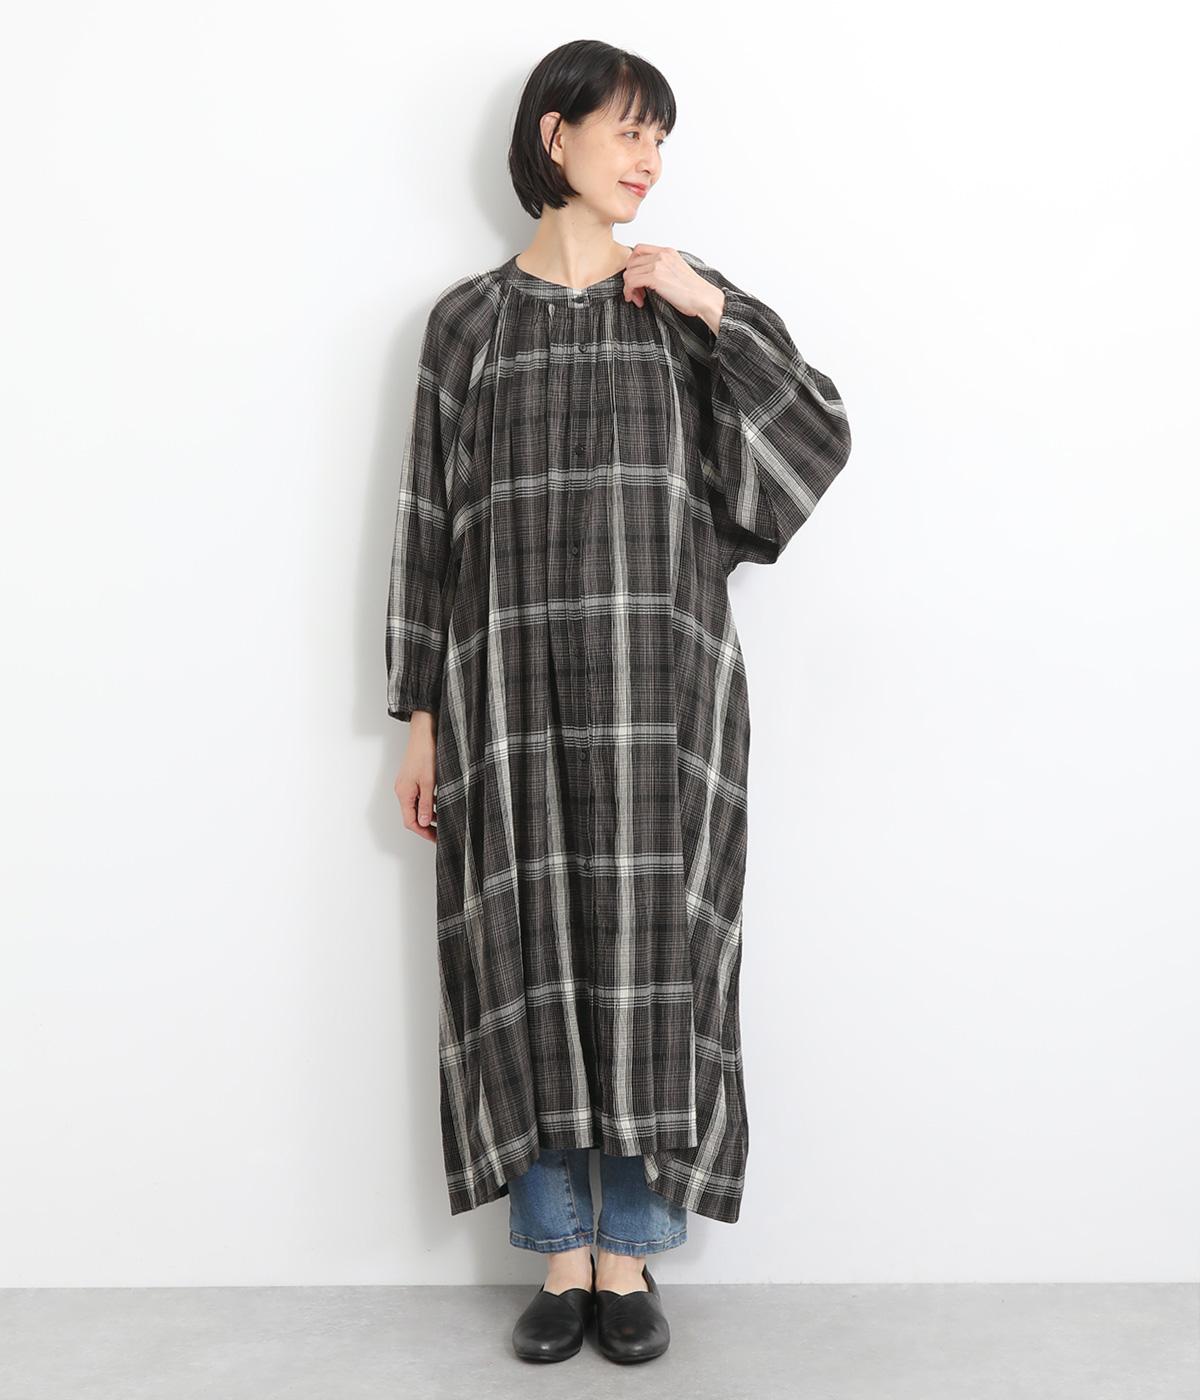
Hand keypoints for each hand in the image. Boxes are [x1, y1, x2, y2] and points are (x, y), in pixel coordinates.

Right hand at [395, 712, 437, 842]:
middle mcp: (402, 790)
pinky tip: (442, 804)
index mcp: (404, 793)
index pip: (410, 821)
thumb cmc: (425, 754)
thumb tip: (424, 823)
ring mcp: (407, 784)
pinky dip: (430, 804)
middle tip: (442, 834)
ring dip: (430, 815)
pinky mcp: (413, 778)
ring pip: (417, 806)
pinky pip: (420, 797)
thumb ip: (426, 804)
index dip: (423, 832)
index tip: (436, 839)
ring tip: (445, 821)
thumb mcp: (429, 782)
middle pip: (412, 816)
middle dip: (427, 826)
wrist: (424, 732)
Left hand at [622, 244, 724, 331]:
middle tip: (636, 292)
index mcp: (667, 252)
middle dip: (630, 278)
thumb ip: (662, 268)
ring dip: (629, 288)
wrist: (704, 298)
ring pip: (629, 273)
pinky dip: (630, 292)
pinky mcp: (655, 277)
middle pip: (631, 262)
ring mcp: (658, 265)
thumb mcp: (676, 271)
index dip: (633, 265)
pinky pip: (631, 282)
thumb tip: (646, 277)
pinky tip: (639, 300)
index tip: (636, 278)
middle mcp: (661, 255)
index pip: (639, 249)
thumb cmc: (694, 291)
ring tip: (638, 298)